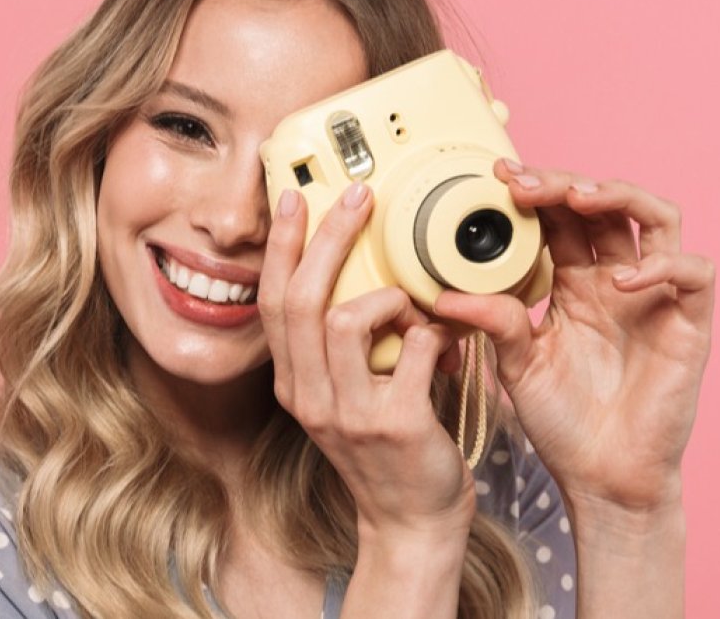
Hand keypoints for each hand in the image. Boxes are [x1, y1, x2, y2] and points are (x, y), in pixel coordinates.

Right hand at [259, 184, 473, 538]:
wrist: (412, 521)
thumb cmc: (388, 449)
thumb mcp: (346, 395)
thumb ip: (342, 346)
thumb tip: (361, 276)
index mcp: (294, 384)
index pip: (273, 302)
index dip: (283, 247)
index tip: (295, 200)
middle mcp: (310, 397)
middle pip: (302, 300)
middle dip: (328, 238)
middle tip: (360, 199)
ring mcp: (349, 413)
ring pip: (347, 319)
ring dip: (389, 297)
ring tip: (415, 309)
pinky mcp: (395, 423)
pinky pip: (413, 348)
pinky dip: (434, 333)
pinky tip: (446, 345)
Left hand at [434, 160, 715, 514]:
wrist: (602, 480)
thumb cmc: (564, 423)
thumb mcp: (518, 366)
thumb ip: (493, 323)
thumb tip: (444, 295)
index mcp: (576, 283)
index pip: (562, 218)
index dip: (536, 191)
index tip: (497, 178)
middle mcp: (618, 280)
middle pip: (605, 204)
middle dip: (565, 183)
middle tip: (524, 183)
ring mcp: (657, 298)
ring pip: (658, 218)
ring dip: (620, 196)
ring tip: (577, 197)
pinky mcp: (690, 325)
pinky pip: (694, 272)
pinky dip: (663, 263)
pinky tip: (621, 278)